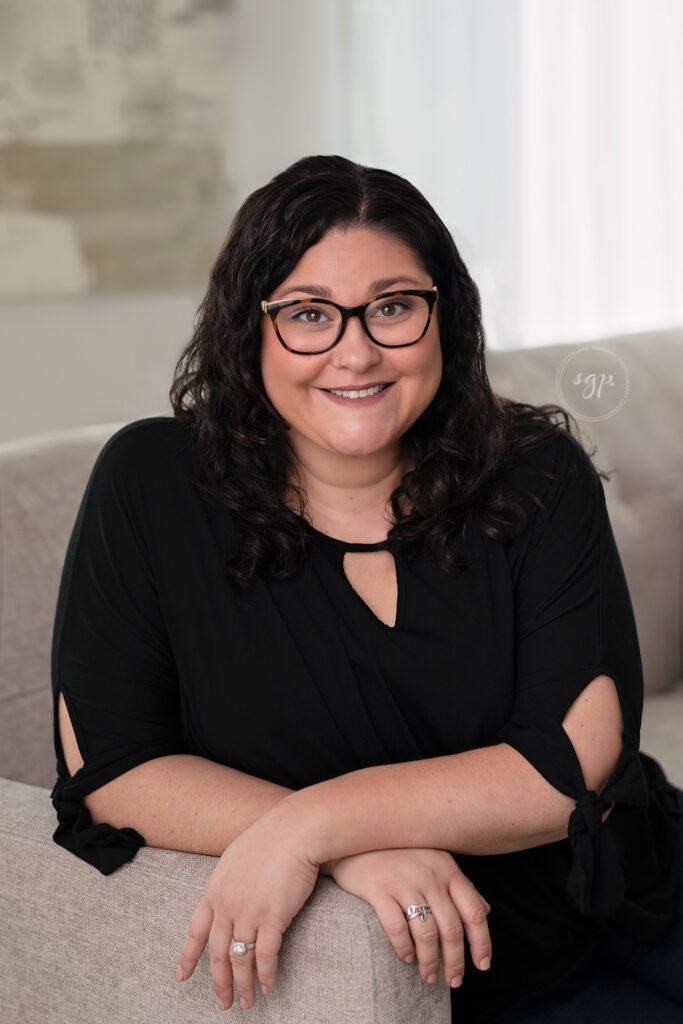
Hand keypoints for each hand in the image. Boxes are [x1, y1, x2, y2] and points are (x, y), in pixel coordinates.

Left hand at [176, 799, 318, 1010]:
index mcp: (214, 890)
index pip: (196, 931)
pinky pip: (265, 956)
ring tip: (246, 1003)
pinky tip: (268, 987)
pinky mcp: (273, 916)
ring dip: (243, 985)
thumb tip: (230, 895)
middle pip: (217, 953)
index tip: (181, 977)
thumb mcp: (237, 857)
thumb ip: (229, 881)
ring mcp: (248, 911)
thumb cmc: (272, 837)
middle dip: (219, 982)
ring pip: (240, 959)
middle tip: (223, 1003)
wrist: (295, 829)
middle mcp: (227, 905)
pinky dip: (265, 975)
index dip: (188, 957)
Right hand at [328, 848, 490, 988]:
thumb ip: (458, 885)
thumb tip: (486, 910)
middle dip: (455, 961)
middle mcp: (429, 874)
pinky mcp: (378, 888)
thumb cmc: (398, 854)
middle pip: (451, 929)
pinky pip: (397, 928)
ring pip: (426, 934)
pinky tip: (407, 957)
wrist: (354, 837)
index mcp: (446, 868)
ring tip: (428, 976)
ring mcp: (403, 881)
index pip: (474, 911)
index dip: (481, 942)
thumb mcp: (433, 862)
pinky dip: (405, 949)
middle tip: (453, 980)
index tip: (482, 965)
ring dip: (430, 962)